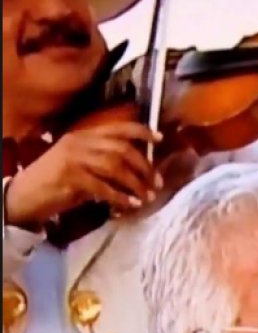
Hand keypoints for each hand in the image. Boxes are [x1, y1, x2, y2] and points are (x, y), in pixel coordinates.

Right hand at [5, 123, 162, 227]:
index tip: (160, 138)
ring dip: (135, 183)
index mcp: (82, 136)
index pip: (117, 128)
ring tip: (147, 196)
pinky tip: (130, 204)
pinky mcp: (69, 177)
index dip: (141, 131)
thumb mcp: (80, 165)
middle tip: (157, 183)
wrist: (22, 196)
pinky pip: (103, 186)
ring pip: (115, 166)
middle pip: (122, 149)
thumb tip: (139, 170)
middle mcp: (79, 142)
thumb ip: (104, 162)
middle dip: (144, 166)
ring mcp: (73, 158)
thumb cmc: (56, 183)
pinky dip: (120, 196)